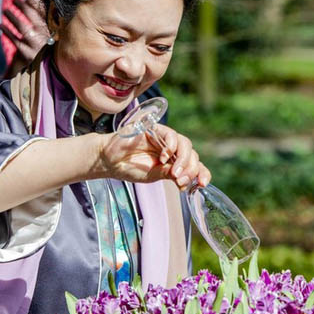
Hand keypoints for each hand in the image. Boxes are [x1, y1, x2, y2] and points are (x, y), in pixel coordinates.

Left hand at [1, 0, 49, 75]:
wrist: (55, 72)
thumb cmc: (52, 52)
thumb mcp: (53, 36)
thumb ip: (44, 20)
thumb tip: (31, 1)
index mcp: (53, 31)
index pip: (44, 13)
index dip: (34, 4)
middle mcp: (46, 36)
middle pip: (33, 17)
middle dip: (23, 7)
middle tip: (14, 0)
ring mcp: (37, 45)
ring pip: (23, 28)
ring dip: (13, 18)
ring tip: (5, 11)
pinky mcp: (29, 55)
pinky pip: (16, 41)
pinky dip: (8, 32)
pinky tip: (1, 26)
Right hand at [96, 124, 210, 189]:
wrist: (110, 160)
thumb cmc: (131, 168)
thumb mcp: (153, 176)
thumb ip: (169, 175)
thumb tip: (184, 179)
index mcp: (175, 162)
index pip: (195, 166)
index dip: (202, 173)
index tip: (202, 184)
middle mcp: (174, 150)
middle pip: (193, 155)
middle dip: (190, 169)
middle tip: (180, 180)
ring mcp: (166, 139)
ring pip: (185, 144)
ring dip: (183, 160)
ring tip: (173, 172)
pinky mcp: (157, 130)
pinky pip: (171, 135)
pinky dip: (170, 147)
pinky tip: (163, 158)